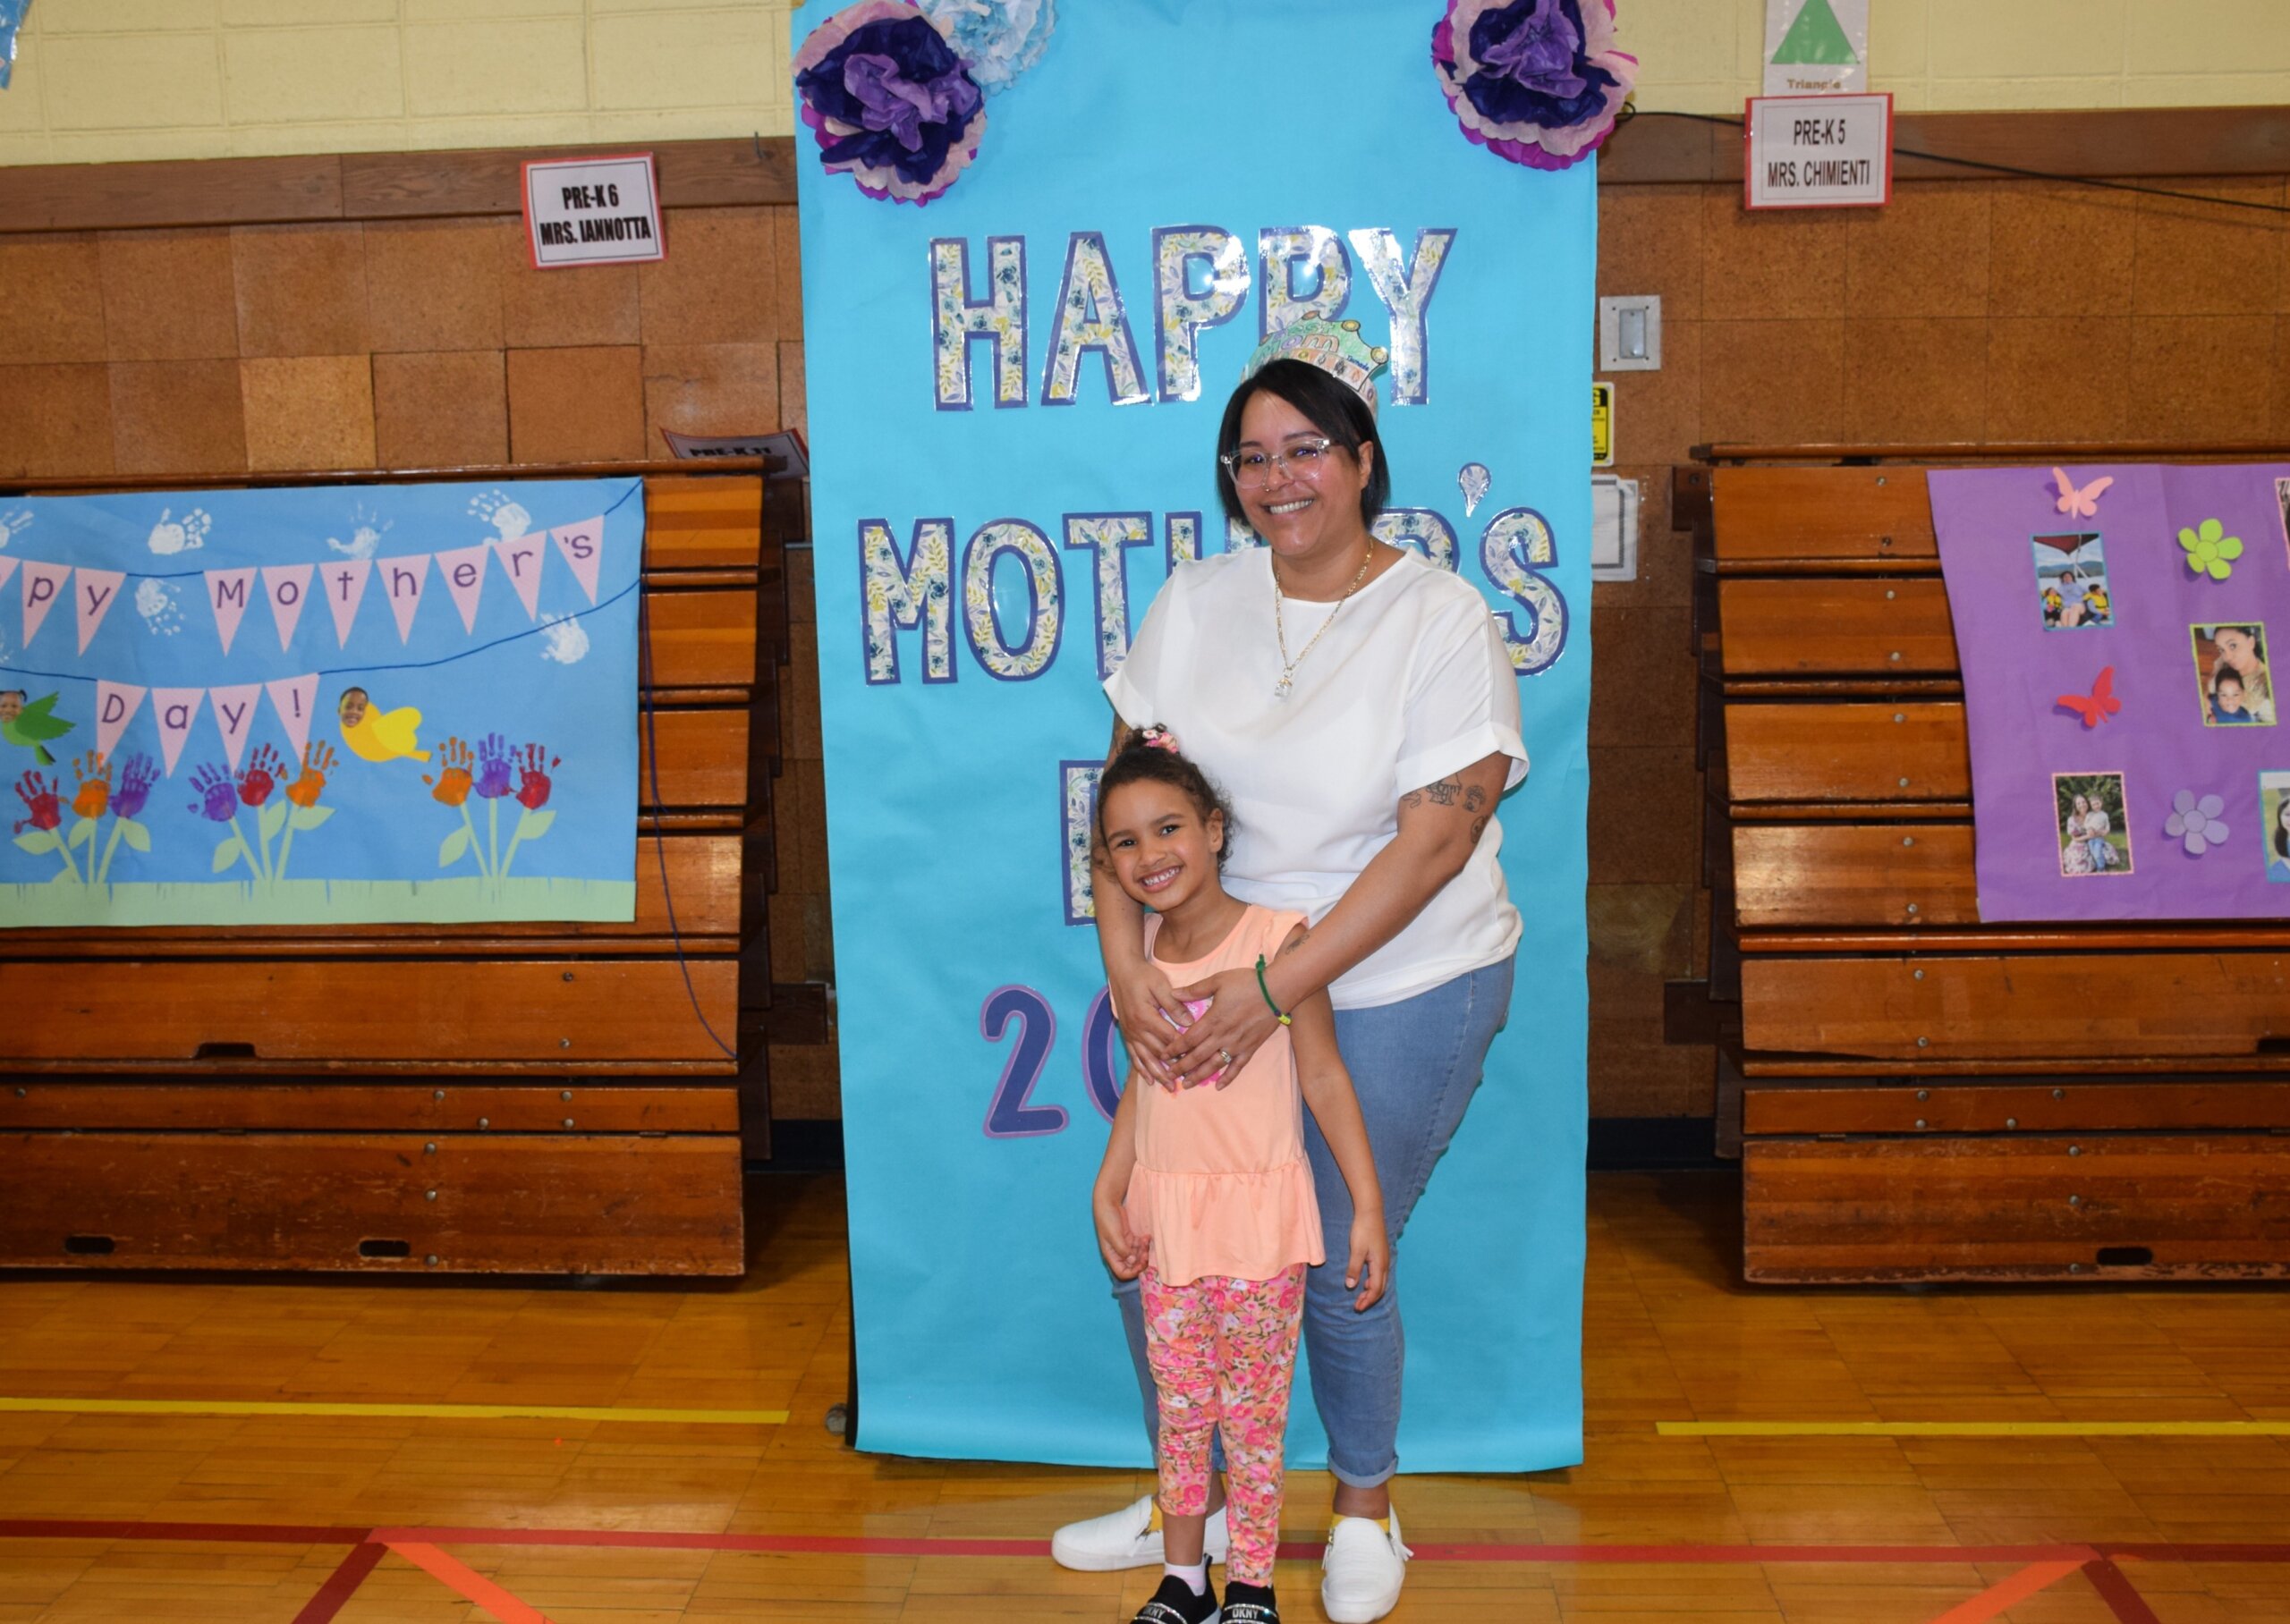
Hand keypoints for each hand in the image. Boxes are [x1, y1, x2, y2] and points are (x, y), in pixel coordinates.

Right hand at [1095, 1187, 1147, 1279]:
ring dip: (1144, 1251)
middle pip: (1132, 1265)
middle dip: (1141, 1262)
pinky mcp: (1129, 1238)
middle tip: (1147, 1254)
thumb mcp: (1114, 1235)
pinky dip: (1144, 1243)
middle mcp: (1118, 1253)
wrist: (1108, 1202)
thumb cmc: (1107, 1219)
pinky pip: (1139, 1245)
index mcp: (1111, 1256)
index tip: (1141, 1265)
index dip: (1133, 1272)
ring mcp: (1124, 1245)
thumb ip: (1123, 1249)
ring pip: (1137, 1255)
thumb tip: (1132, 1261)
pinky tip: (1147, 1237)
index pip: (1122, 1272)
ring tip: (1146, 1241)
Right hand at [1109, 960, 1185, 1089]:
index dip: (1183, 1049)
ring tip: (1170, 1087)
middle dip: (1172, 1067)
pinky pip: (1134, 1056)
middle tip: (1187, 1080)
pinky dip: (1142, 1069)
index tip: (1197, 1059)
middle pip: (1158, 1052)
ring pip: (1146, 1058)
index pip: (1168, 1037)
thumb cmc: (1143, 976)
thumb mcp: (1161, 985)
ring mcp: (1130, 1033)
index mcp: (1146, 1016)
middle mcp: (1136, 1028)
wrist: (1122, 971)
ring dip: (1158, 1073)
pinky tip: (1150, 1080)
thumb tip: (1189, 1021)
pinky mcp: (1127, 1034)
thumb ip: (1174, 1004)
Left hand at [1163, 967, 1279, 1087]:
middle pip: (1197, 1056)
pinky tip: (1219, 1087)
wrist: (1277, 990)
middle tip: (1169, 1075)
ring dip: (1199, 1076)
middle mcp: (1223, 1036)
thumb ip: (1195, 990)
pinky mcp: (1251, 1048)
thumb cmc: (1247, 982)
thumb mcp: (1218, 980)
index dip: (1174, 1048)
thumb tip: (1173, 993)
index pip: (1188, 1039)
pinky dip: (1228, 1078)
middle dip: (1181, 1067)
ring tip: (1186, 1084)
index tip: (1163, 1055)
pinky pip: (1237, 1067)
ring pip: (1214, 1065)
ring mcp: (1237, 1044)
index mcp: (1213, 1020)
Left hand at [1345, 1212, 1388, 1310]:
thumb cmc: (1363, 1230)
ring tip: (1360, 1297)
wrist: (1371, 1212)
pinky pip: (1379, 1274)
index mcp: (1380, 1265)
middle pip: (1380, 1288)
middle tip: (1358, 1307)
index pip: (1375, 1289)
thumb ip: (1354, 1268)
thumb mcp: (1356, 1250)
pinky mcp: (1380, 1255)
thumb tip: (1351, 1286)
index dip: (1367, 1301)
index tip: (1357, 1308)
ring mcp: (1384, 1259)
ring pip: (1380, 1282)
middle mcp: (1384, 1264)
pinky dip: (1372, 1282)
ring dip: (1371, 1291)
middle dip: (1369, 1299)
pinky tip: (1364, 1282)